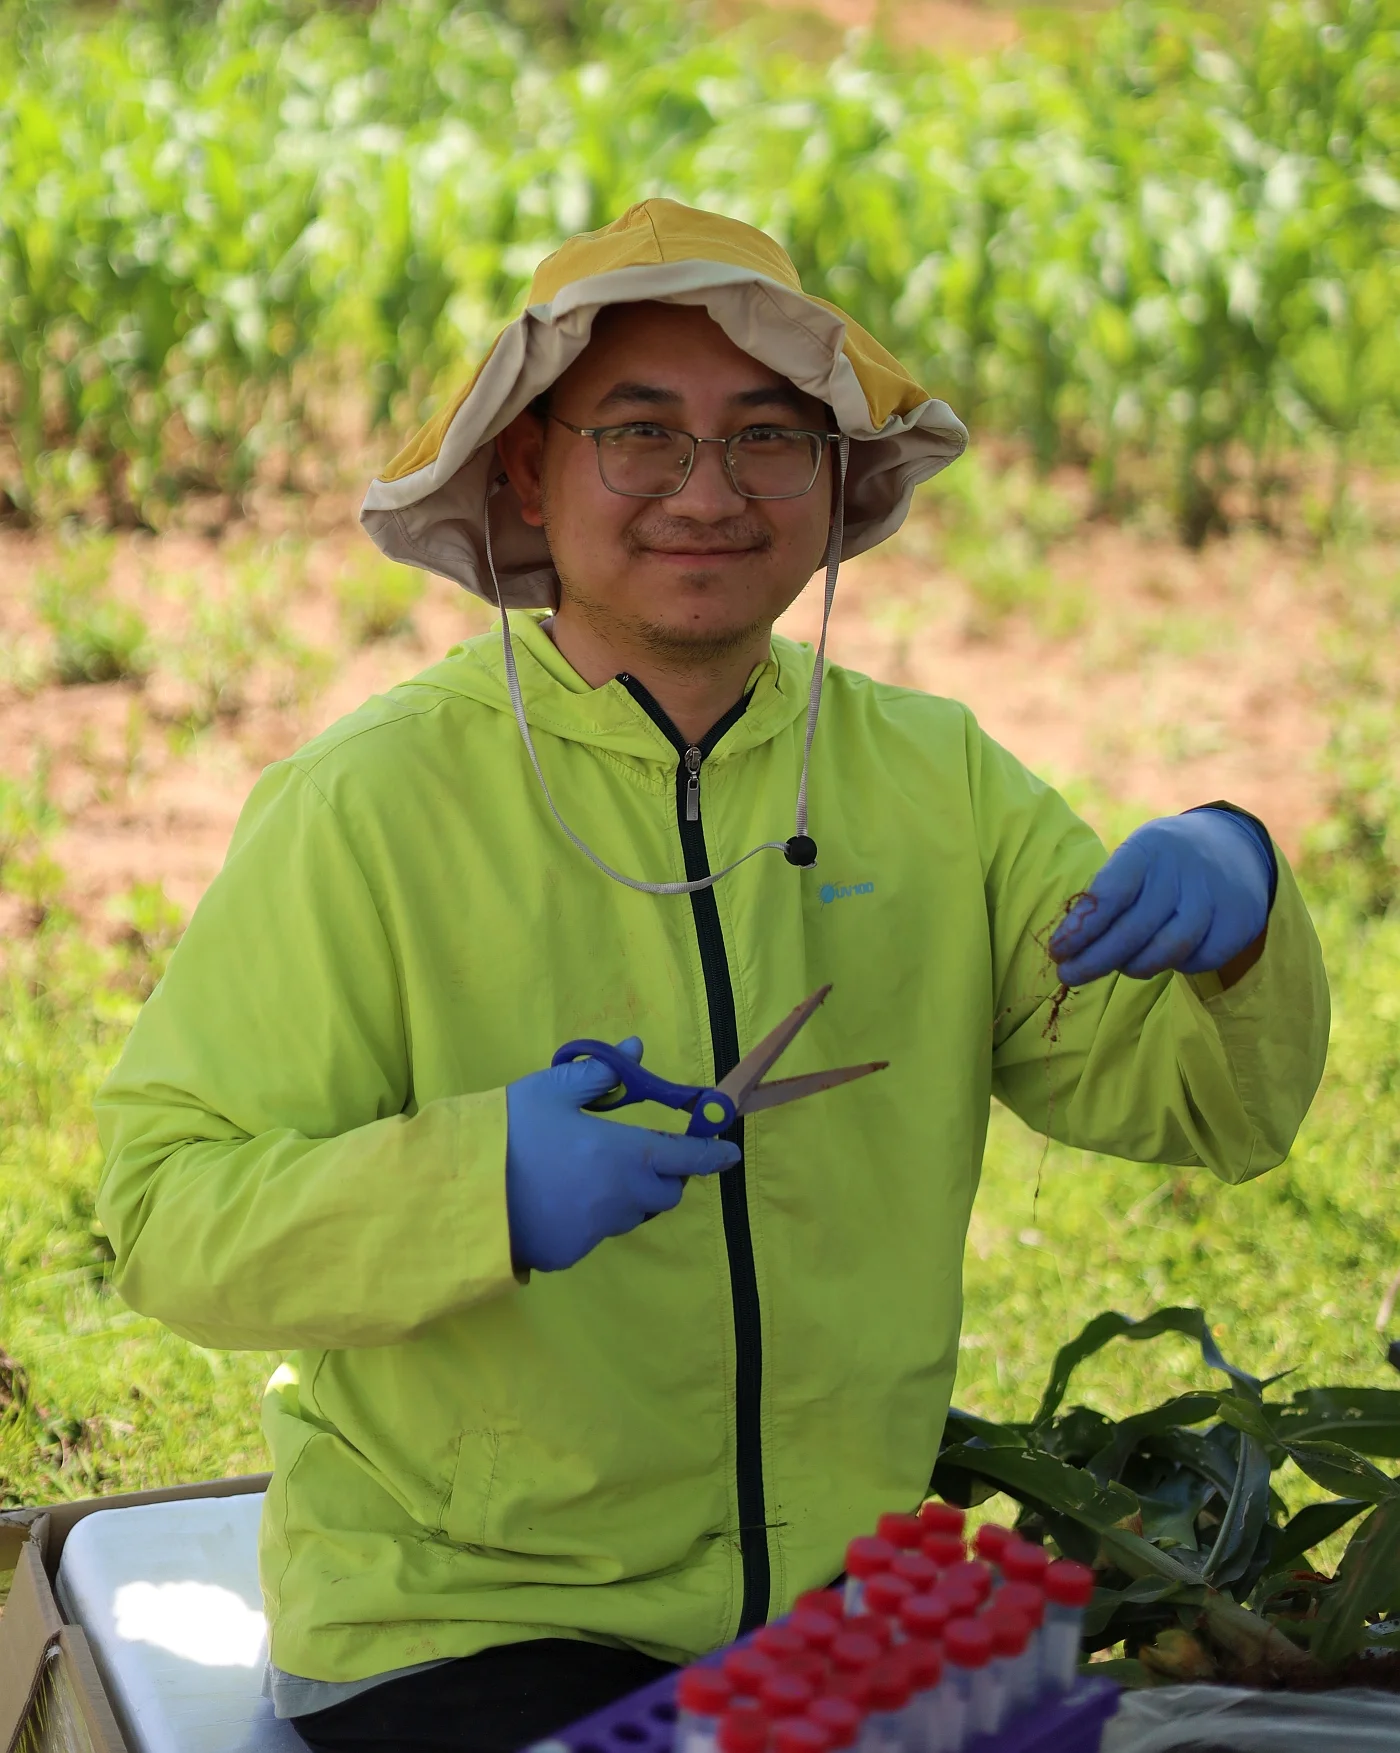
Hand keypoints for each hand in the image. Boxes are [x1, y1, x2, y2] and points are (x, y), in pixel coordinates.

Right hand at [505, 1038, 740, 1271]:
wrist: (459, 1188)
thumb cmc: (509, 1130)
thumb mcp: (551, 1091)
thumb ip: (600, 1076)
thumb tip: (635, 1049)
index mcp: (624, 1155)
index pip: (688, 1159)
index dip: (713, 1155)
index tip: (729, 1153)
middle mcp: (620, 1198)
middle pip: (665, 1195)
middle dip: (664, 1177)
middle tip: (640, 1157)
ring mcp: (595, 1232)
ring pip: (631, 1215)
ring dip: (627, 1197)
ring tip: (589, 1174)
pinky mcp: (570, 1254)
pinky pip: (595, 1234)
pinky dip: (590, 1217)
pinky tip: (559, 1198)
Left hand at [1049, 809, 1273, 985]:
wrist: (1234, 847)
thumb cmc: (1164, 861)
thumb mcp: (1136, 857)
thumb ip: (1109, 894)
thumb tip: (1071, 943)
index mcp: (1147, 849)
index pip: (1109, 895)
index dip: (1080, 929)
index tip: (1056, 951)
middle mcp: (1182, 871)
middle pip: (1133, 929)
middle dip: (1095, 959)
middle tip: (1069, 975)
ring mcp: (1215, 897)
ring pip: (1167, 949)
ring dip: (1134, 966)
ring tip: (1118, 967)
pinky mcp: (1239, 922)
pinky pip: (1199, 960)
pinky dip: (1176, 966)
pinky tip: (1163, 958)